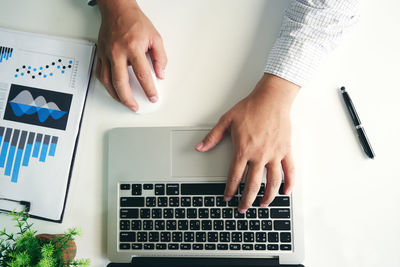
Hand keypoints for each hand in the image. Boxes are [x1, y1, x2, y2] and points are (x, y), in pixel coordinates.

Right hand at [96, 0, 166, 111]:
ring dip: (116, 95)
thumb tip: (160, 74)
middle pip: (121, 82)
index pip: (142, 74)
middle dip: (128, 99)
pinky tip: (112, 89)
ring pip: (107, 81)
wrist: (117, 10)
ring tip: (124, 102)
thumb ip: (160, 57)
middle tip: (135, 106)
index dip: (149, 89)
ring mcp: (106, 54)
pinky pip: (100, 73)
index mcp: (133, 48)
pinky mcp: (100, 54)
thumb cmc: (135, 22)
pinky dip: (106, 84)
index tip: (153, 97)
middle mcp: (117, 52)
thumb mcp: (155, 37)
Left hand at [195, 74, 299, 212]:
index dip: (229, 189)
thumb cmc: (251, 107)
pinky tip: (286, 192)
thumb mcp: (226, 120)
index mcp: (244, 150)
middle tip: (243, 208)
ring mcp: (274, 154)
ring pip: (272, 182)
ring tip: (262, 205)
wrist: (271, 98)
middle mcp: (259, 155)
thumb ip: (213, 136)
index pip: (235, 176)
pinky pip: (289, 171)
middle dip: (246, 200)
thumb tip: (200, 147)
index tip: (227, 197)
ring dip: (267, 197)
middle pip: (252, 185)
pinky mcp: (286, 150)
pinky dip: (289, 183)